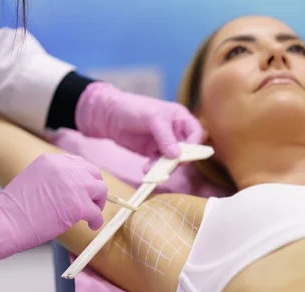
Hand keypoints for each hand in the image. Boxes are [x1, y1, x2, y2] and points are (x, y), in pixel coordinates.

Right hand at [0, 153, 106, 272]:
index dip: (84, 177)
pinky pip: (96, 213)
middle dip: (95, 188)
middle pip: (93, 173)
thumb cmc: (14, 209)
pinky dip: (96, 221)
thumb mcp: (33, 180)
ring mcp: (74, 185)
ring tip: (91, 215)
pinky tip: (91, 226)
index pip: (78, 163)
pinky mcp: (79, 205)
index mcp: (51, 160)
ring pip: (100, 190)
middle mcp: (64, 168)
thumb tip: (71, 190)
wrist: (6, 221)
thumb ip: (52, 179)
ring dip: (98, 203)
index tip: (84, 188)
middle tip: (92, 202)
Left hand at [75, 82, 203, 161]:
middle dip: (178, 160)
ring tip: (152, 170)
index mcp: (180, 118)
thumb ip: (166, 137)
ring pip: (171, 160)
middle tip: (169, 166)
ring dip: (164, 167)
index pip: (196, 133)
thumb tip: (177, 156)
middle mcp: (175, 131)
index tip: (185, 155)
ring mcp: (163, 143)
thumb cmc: (133, 108)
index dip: (194, 145)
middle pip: (186, 150)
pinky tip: (146, 170)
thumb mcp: (152, 119)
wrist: (108, 115)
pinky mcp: (151, 152)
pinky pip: (158, 163)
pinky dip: (154, 168)